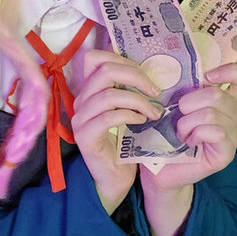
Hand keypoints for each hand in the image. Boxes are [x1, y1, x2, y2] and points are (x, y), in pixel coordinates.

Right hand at [71, 49, 161, 212]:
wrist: (114, 177)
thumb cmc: (123, 142)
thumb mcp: (126, 109)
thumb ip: (129, 89)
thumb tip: (153, 68)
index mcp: (89, 90)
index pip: (93, 58)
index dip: (121, 59)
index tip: (144, 74)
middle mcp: (80, 101)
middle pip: (105, 71)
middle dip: (136, 77)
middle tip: (156, 91)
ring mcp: (80, 119)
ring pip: (108, 95)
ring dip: (138, 100)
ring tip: (154, 112)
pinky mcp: (85, 137)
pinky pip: (109, 118)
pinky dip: (130, 115)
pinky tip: (143, 121)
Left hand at [140, 62, 236, 195]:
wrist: (157, 168)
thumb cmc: (163, 133)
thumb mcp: (172, 104)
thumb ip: (184, 86)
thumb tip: (180, 65)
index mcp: (223, 100)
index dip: (232, 71)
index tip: (207, 76)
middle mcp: (232, 115)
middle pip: (219, 95)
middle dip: (190, 102)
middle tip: (178, 114)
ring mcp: (232, 135)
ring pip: (212, 114)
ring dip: (187, 122)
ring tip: (179, 132)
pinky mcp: (226, 153)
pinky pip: (215, 132)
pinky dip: (195, 134)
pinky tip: (187, 142)